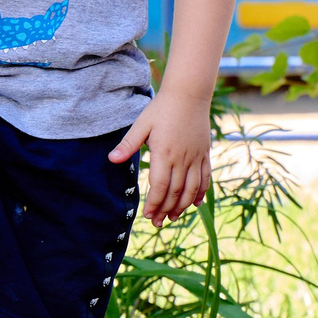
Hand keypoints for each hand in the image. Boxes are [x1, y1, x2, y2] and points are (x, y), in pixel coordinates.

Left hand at [110, 91, 213, 226]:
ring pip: (192, 189)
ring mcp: (196, 157)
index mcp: (164, 153)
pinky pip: (205, 178)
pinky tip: (195, 203)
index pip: (160, 186)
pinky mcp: (205, 154)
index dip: (154, 204)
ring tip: (173, 217)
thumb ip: (128, 144)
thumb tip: (111, 160)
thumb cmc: (162, 109)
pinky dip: (200, 193)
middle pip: (176, 192)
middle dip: (166, 210)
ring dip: (183, 206)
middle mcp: (182, 158)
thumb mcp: (142, 125)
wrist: (189, 95)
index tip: (148, 215)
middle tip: (158, 222)